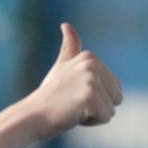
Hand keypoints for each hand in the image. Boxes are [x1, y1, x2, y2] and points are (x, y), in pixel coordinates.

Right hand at [23, 23, 122, 140]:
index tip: (73, 95)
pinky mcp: (90, 96)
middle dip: (98, 106)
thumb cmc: (47, 97)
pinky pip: (106, 117)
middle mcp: (92, 64)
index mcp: (90, 57)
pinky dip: (91, 122)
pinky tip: (73, 115)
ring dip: (94, 115)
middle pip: (117, 97)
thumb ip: (69, 48)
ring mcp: (91, 79)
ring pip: (111, 108)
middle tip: (73, 103)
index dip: (95, 97)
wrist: (30, 116)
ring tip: (72, 109)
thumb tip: (66, 24)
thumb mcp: (61, 68)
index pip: (114, 87)